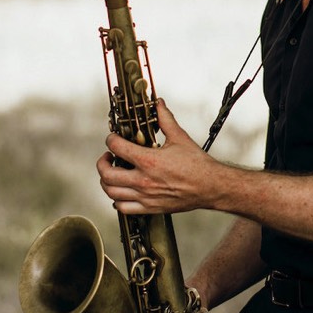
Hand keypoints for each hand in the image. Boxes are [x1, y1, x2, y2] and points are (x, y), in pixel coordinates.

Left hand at [96, 100, 216, 215]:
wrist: (210, 187)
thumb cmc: (197, 165)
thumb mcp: (180, 137)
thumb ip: (165, 119)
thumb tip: (158, 104)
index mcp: (149, 160)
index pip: (116, 147)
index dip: (111, 139)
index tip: (113, 138)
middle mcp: (144, 180)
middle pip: (107, 174)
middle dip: (102, 163)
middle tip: (108, 157)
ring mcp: (145, 195)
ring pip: (111, 192)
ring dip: (107, 181)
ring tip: (112, 173)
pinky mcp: (150, 207)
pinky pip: (123, 208)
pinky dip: (117, 200)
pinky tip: (121, 192)